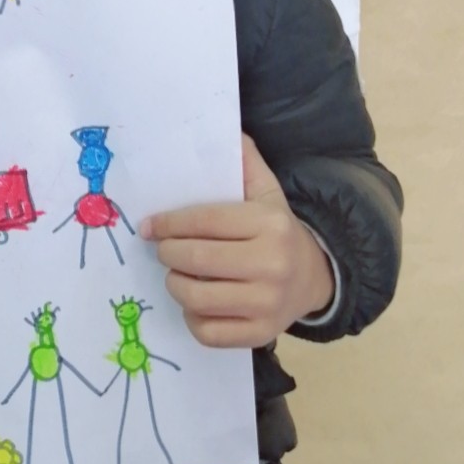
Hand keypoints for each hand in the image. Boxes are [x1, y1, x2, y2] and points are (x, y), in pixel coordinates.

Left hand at [140, 135, 334, 348]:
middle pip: (195, 259)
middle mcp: (271, 264)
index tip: (148, 226)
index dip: (168, 223)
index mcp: (270, 224)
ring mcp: (266, 304)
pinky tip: (196, 302)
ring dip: (175, 283)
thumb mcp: (267, 192)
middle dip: (167, 252)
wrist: (314, 278)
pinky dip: (192, 317)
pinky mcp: (259, 334)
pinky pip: (207, 331)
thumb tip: (227, 129)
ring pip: (196, 296)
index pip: (204, 221)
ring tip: (176, 274)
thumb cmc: (278, 231)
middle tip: (161, 249)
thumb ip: (245, 161)